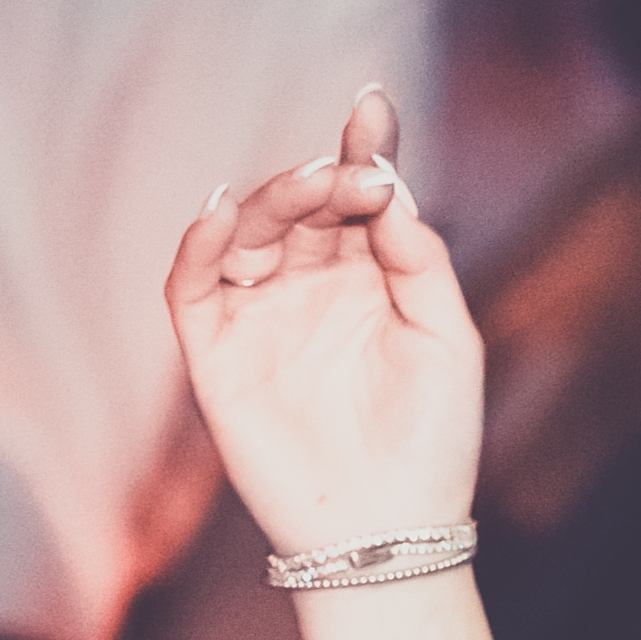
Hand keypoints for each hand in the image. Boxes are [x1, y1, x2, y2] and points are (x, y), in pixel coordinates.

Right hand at [165, 84, 483, 560]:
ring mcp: (261, 316)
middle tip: (352, 172)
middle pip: (301, 204)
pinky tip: (221, 212)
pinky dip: (199, 245)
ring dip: (273, 199)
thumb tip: (389, 187)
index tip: (373, 108)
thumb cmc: (432, 441)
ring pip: (248, 232)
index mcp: (371, 276)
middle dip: (323, 177)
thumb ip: (418, 260)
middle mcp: (311, 286)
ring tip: (311, 188)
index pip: (358, 196)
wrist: (390, 531)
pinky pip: (193, 287)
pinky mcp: (217, 355)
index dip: (363, 149)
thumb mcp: (447, 339)